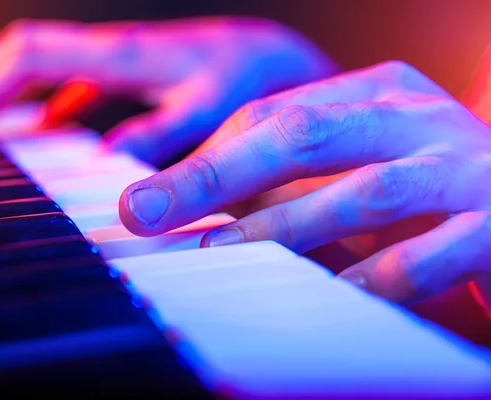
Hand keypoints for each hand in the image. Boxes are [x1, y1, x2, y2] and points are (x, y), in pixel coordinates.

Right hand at [0, 17, 336, 164]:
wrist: (274, 58)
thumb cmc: (247, 79)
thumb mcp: (208, 111)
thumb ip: (159, 135)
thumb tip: (105, 161)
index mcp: (123, 55)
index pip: (34, 55)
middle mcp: (115, 52)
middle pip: (29, 54)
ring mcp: (122, 62)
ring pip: (51, 69)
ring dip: (15, 94)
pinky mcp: (134, 75)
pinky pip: (78, 83)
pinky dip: (52, 105)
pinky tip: (49, 130)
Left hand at [118, 60, 490, 310]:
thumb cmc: (431, 185)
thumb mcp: (362, 160)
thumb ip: (296, 172)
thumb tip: (198, 199)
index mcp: (377, 93)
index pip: (276, 115)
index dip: (211, 158)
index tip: (157, 197)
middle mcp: (415, 117)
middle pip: (301, 135)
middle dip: (215, 176)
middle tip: (146, 211)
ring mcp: (460, 166)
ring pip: (360, 192)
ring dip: (281, 227)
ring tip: (217, 255)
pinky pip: (422, 255)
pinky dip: (370, 278)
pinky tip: (327, 297)